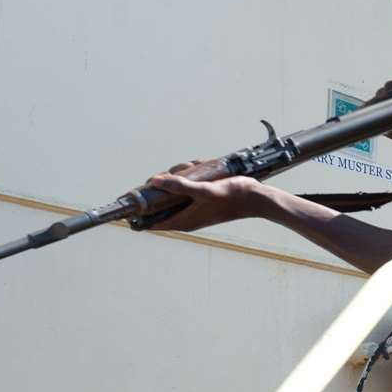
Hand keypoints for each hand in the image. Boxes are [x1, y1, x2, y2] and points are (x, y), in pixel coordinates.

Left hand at [143, 159, 264, 232]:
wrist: (256, 198)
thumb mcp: (203, 190)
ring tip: (193, 168)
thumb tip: (156, 180)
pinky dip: (191, 178)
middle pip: (162, 203)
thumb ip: (179, 186)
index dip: (140, 213)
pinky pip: (188, 188)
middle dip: (163, 185)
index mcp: (184, 221)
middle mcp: (187, 217)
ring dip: (180, 178)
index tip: (135, 197)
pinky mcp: (202, 201)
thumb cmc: (232, 197)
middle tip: (172, 174)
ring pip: (175, 192)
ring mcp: (194, 209)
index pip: (152, 223)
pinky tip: (200, 170)